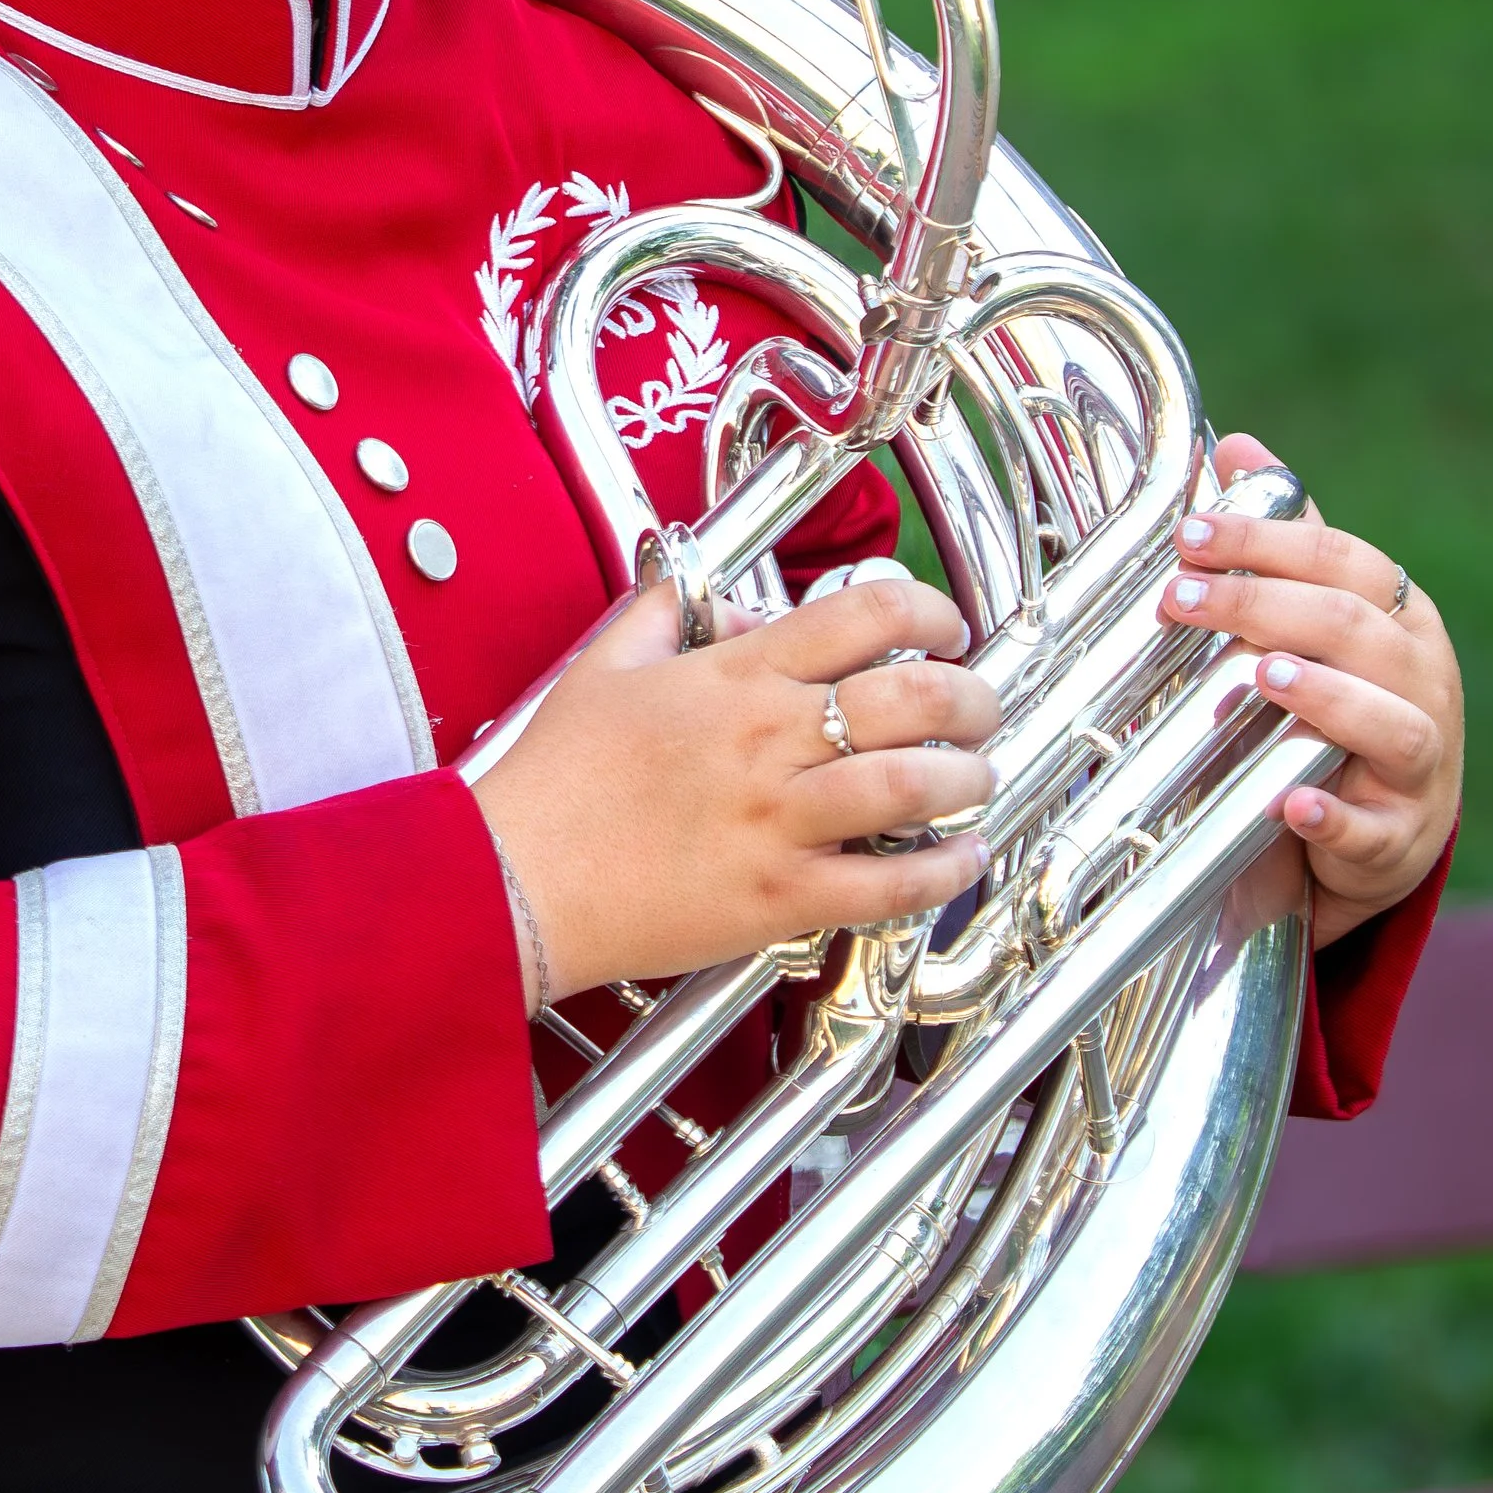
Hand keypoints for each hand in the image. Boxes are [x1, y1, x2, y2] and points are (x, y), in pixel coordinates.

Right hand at [476, 572, 997, 1003]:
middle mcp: (769, 739)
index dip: (929, 612)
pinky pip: (890, 886)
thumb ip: (660, 620)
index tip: (945, 628)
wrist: (510, 879)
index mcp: (734, 677)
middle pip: (915, 696)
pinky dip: (943, 872)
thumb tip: (700, 594)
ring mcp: (779, 821)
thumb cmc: (549, 781)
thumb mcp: (600, 670)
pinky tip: (962, 860)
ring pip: (917, 785)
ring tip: (976, 781)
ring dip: (969, 780)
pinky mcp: (780, 898)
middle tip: (981, 708)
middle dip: (972, 697)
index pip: (864, 614)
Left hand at [1161, 432, 1462, 949]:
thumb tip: (1237, 446)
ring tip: (1261, 676)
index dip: (1263, 542)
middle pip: (1352, 627)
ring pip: (1388, 720)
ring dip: (1324, 697)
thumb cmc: (1335, 706)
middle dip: (1262, 606)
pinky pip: (1372, 826)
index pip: (1339, 559)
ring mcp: (1421, 760)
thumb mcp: (1313, 620)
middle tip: (1182, 597)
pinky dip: (1334, 816)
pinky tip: (1292, 805)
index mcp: (1398, 615)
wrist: (1377, 831)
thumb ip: (1282, 541)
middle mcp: (1422, 678)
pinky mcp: (1400, 837)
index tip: (1188, 536)